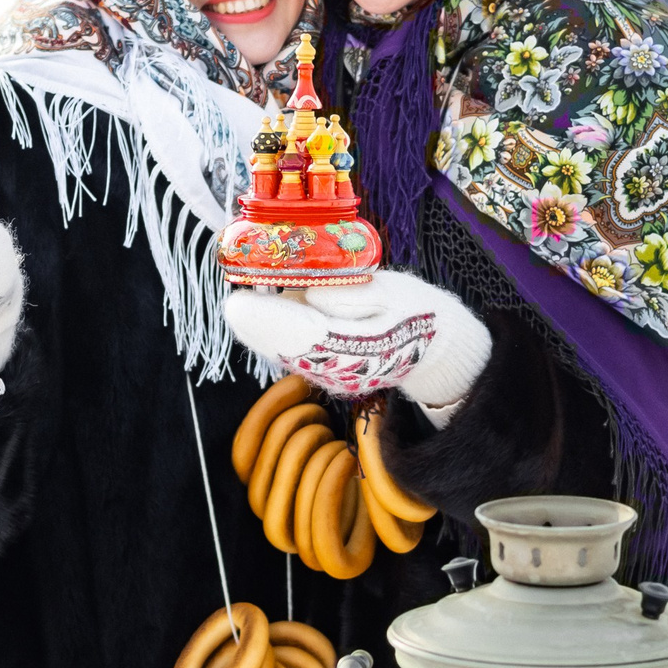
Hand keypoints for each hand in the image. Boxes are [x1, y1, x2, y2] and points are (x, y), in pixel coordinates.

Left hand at [223, 269, 489, 415]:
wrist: (432, 345)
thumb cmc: (414, 308)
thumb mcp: (392, 290)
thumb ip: (352, 294)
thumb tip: (310, 293)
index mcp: (363, 347)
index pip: (307, 335)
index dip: (270, 320)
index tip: (239, 304)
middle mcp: (341, 369)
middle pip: (287, 347)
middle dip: (257, 323)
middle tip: (235, 298)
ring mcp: (330, 376)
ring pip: (284, 352)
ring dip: (262, 326)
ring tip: (251, 296)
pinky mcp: (322, 373)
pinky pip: (290, 353)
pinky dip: (274, 331)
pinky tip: (264, 311)